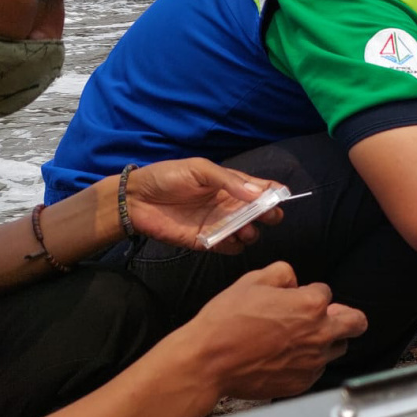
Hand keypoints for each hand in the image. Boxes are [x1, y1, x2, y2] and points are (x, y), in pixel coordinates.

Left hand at [126, 158, 285, 252]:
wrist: (136, 200)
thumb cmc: (167, 177)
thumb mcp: (199, 169)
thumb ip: (228, 180)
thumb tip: (256, 193)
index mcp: (232, 185)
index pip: (262, 189)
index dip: (275, 192)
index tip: (280, 196)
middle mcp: (231, 205)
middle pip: (262, 213)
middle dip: (270, 215)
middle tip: (265, 215)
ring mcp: (221, 224)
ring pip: (250, 233)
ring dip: (252, 232)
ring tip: (244, 229)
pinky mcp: (208, 242)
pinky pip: (231, 248)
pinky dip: (234, 246)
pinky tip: (227, 239)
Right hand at [181, 261, 367, 398]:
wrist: (208, 362)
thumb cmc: (227, 322)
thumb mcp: (252, 281)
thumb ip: (282, 273)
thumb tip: (294, 281)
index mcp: (312, 304)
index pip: (326, 292)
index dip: (310, 293)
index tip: (294, 299)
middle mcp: (320, 333)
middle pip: (356, 323)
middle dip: (347, 317)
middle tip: (334, 316)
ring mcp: (313, 361)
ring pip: (339, 348)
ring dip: (328, 340)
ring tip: (303, 338)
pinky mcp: (303, 382)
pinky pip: (318, 369)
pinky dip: (310, 362)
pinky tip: (287, 358)